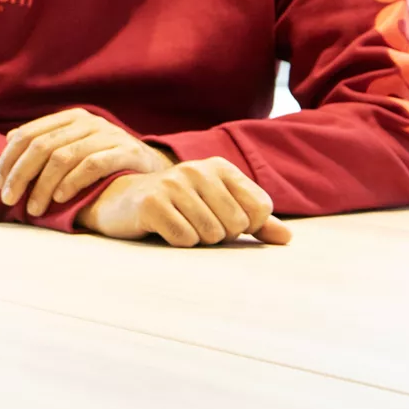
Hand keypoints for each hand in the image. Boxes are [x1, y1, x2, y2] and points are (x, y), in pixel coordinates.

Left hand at [0, 108, 172, 217]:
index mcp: (70, 118)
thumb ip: (46, 142)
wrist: (154, 168)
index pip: (27, 135)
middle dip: (20, 175)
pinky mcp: (126, 151)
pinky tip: (59, 198)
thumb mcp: (75, 146)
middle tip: (8, 200)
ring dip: (42, 185)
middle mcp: (88, 122)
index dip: (8, 159)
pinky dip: (71, 182)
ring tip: (33, 208)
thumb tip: (9, 139)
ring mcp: (108, 134)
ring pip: (63, 157)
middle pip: (41, 146)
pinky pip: (92, 165)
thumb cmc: (106, 161)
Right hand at [80, 159, 293, 246]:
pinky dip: (176, 242)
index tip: (222, 218)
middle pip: (235, 224)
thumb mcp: (218, 207)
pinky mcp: (151, 203)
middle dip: (219, 234)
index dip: (246, 225)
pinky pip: (184, 239)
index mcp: (219, 166)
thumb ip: (255, 221)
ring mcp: (172, 184)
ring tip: (178, 223)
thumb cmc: (178, 206)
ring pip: (210, 234)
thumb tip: (287, 238)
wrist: (121, 200)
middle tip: (194, 222)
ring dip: (196, 239)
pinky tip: (162, 228)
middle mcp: (197, 169)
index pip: (260, 209)